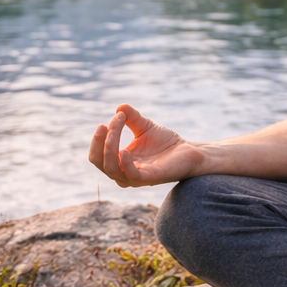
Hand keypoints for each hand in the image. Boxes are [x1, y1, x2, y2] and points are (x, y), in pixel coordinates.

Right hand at [87, 103, 202, 186]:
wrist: (188, 151)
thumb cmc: (165, 142)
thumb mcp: (144, 126)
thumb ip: (131, 118)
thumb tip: (119, 107)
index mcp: (119, 162)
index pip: (98, 154)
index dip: (99, 137)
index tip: (116, 116)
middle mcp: (124, 173)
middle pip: (100, 162)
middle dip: (100, 142)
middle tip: (108, 123)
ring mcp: (137, 178)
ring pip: (112, 169)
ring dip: (110, 147)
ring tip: (115, 128)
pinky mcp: (151, 178)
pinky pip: (132, 176)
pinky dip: (125, 164)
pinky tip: (125, 151)